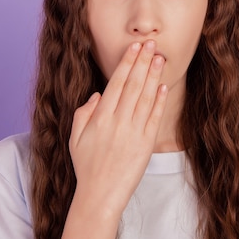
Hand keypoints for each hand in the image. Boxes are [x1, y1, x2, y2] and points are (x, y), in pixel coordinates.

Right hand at [68, 40, 167, 217]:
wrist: (100, 195)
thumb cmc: (86, 166)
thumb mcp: (75, 138)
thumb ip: (83, 113)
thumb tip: (97, 94)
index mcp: (99, 118)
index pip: (116, 83)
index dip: (126, 63)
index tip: (134, 48)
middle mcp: (117, 122)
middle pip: (132, 85)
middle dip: (142, 62)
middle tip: (151, 43)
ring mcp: (133, 132)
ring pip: (145, 98)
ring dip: (153, 76)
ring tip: (159, 58)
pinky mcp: (146, 144)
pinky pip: (154, 118)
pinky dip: (159, 101)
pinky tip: (163, 86)